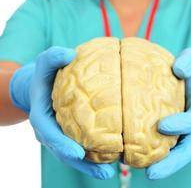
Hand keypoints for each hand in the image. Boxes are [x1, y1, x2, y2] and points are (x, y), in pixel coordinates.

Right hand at [10, 47, 114, 179]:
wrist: (42, 86)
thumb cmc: (45, 74)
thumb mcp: (46, 61)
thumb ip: (53, 57)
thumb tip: (69, 54)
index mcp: (42, 116)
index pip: (49, 133)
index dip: (62, 144)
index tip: (77, 153)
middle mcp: (51, 130)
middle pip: (64, 151)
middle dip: (82, 164)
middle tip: (104, 172)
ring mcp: (60, 135)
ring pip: (74, 154)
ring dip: (91, 166)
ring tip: (110, 174)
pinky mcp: (70, 134)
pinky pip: (82, 147)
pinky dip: (94, 157)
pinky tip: (112, 160)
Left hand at [146, 48, 190, 178]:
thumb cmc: (190, 69)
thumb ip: (189, 61)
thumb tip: (178, 68)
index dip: (182, 124)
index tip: (163, 126)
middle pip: (187, 148)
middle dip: (172, 162)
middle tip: (152, 172)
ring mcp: (183, 131)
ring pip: (176, 154)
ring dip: (161, 166)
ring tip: (140, 172)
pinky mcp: (171, 132)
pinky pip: (164, 147)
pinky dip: (152, 156)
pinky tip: (133, 159)